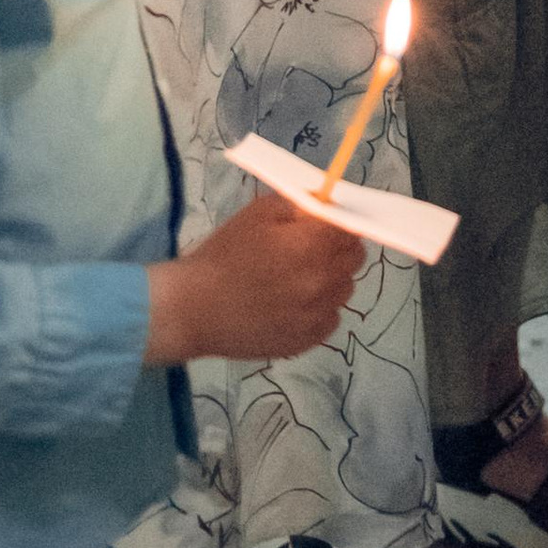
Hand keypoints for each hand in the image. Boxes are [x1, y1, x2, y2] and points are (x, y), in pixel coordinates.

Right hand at [147, 187, 365, 365]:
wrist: (193, 309)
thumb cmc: (224, 254)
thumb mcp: (260, 213)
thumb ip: (300, 205)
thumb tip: (326, 206)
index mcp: (313, 246)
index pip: (352, 229)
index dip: (341, 224)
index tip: (326, 225)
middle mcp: (322, 282)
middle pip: (354, 259)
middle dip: (339, 249)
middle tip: (312, 249)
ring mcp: (315, 316)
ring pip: (345, 290)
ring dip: (331, 279)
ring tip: (299, 278)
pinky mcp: (305, 342)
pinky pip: (331, 319)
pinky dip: (320, 309)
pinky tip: (293, 304)